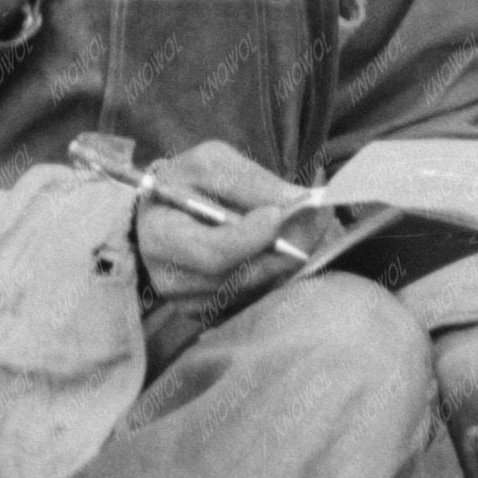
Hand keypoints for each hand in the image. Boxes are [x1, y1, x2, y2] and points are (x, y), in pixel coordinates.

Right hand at [132, 140, 309, 301]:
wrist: (165, 211)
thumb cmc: (185, 182)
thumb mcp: (209, 165)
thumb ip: (249, 181)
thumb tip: (299, 200)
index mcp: (160, 238)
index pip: (209, 252)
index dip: (248, 237)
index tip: (279, 215)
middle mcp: (172, 281)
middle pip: (240, 277)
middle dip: (284, 248)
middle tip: (317, 218)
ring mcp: (194, 303)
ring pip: (257, 289)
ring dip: (289, 260)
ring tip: (310, 225)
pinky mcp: (214, 313)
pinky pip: (258, 298)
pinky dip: (280, 273)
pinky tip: (289, 247)